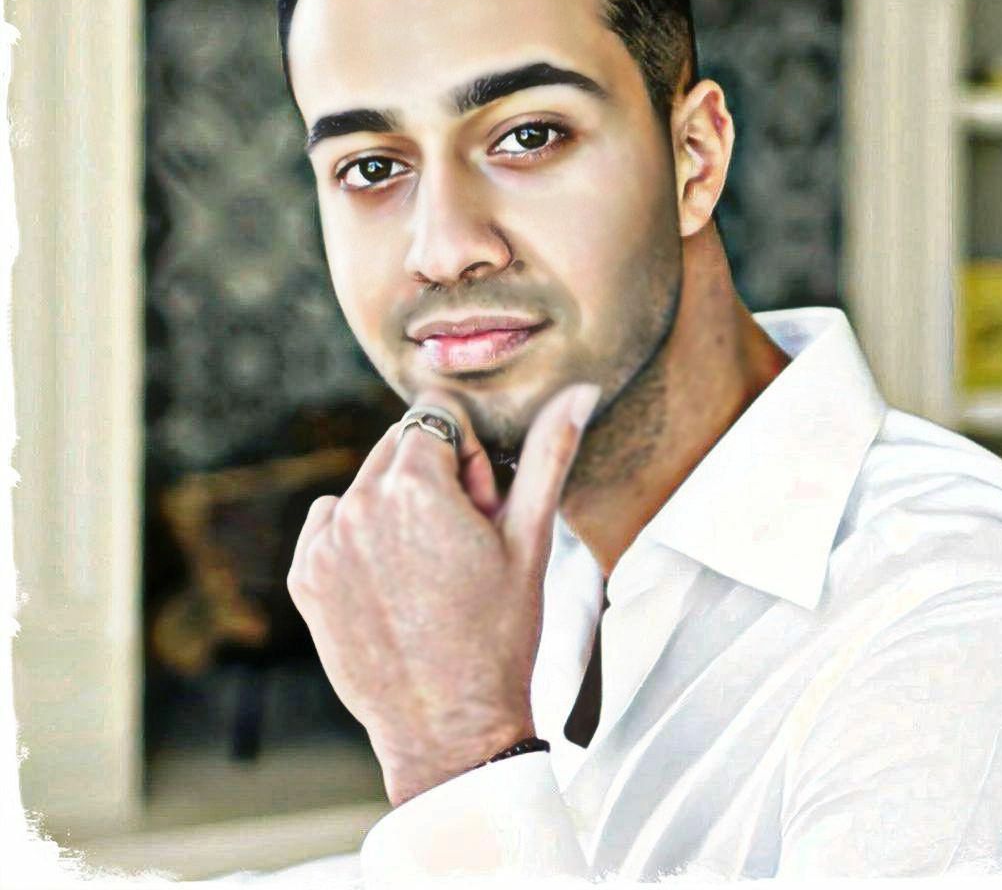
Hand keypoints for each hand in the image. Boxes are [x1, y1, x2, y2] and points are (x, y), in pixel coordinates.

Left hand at [286, 382, 600, 805]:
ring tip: (428, 570)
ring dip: (396, 506)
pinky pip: (331, 522)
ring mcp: (324, 543)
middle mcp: (358, 503)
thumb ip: (550, 451)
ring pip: (367, 484)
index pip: (438, 416)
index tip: (480, 508)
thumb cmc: (499, 633)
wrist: (449, 728)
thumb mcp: (531, 537)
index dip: (468, 457)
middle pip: (400, 446)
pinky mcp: (304, 577)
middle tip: (458, 543)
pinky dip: (358, 536)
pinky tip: (391, 583)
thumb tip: (580, 390)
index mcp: (414, 483)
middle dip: (432, 477)